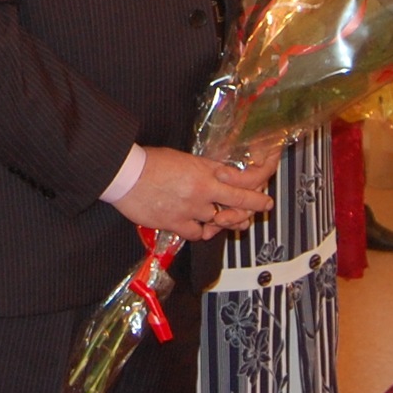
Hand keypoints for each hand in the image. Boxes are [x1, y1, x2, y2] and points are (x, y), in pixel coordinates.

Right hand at [113, 146, 274, 242]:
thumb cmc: (150, 162)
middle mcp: (203, 191)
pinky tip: (200, 227)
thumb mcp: (184, 159)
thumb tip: (219, 175)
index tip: (265, 192)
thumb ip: (204, 169)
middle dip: (255, 206)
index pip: (243, 180)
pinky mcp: (175, 223)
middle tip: (264, 207)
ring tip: (226, 218)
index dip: (259, 187)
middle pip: (239, 203)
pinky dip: (201, 231)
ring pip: (218, 221)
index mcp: (206, 171)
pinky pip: (197, 234)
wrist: (126, 174)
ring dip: (223, 219)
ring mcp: (190, 209)